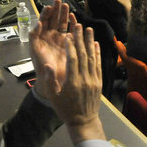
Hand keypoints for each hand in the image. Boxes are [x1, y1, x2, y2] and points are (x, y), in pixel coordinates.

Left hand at [30, 0, 72, 100]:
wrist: (52, 80)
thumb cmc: (42, 68)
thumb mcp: (34, 51)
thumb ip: (34, 36)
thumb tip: (38, 23)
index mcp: (40, 39)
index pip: (42, 23)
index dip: (45, 15)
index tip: (49, 7)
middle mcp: (49, 38)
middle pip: (52, 21)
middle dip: (56, 11)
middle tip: (58, 1)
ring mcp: (59, 40)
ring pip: (61, 24)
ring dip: (64, 15)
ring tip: (66, 6)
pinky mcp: (68, 44)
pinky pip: (70, 32)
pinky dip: (72, 24)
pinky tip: (73, 18)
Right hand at [36, 11, 104, 142]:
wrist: (83, 121)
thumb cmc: (65, 109)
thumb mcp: (54, 97)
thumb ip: (50, 81)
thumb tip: (47, 65)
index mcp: (73, 82)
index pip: (73, 60)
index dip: (71, 46)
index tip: (69, 35)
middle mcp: (85, 79)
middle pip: (83, 55)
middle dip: (81, 39)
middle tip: (79, 25)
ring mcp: (93, 80)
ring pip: (92, 58)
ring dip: (91, 42)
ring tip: (89, 29)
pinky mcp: (99, 82)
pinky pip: (98, 65)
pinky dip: (97, 54)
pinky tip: (96, 44)